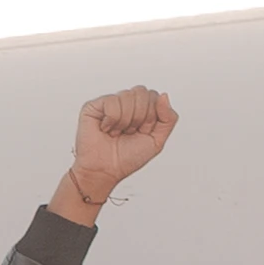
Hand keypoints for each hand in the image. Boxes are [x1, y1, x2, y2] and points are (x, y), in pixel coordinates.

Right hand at [53, 88, 178, 221]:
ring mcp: (111, 102)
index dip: (151, 117)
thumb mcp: (157, 142)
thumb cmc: (127, 159)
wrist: (105, 171)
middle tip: (129, 133)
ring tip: (117, 133)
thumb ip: (169, 119)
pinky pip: (112, 102)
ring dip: (125, 122)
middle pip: (142, 93)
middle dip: (139, 118)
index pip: (154, 97)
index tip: (141, 132)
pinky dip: (112, 120)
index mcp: (142, 109)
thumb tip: (164, 95)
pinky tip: (106, 129)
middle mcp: (127, 103)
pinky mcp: (95, 105)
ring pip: (128, 96)